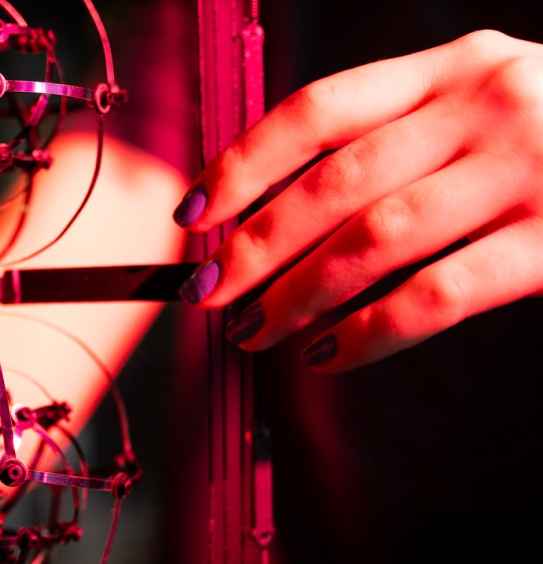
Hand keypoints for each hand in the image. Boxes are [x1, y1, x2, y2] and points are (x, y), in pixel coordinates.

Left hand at [173, 30, 542, 370]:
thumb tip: (281, 207)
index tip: (194, 213)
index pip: (317, 112)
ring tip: (255, 331)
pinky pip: (439, 296)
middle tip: (210, 291)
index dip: (242, 164)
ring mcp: (525, 171)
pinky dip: (371, 332)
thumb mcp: (483, 99)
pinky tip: (329, 354)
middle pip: (332, 183)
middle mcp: (483, 106)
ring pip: (374, 241)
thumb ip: (399, 132)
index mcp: (451, 68)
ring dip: (298, 295)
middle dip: (256, 245)